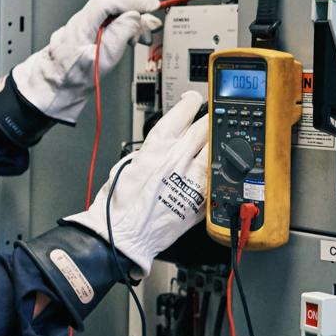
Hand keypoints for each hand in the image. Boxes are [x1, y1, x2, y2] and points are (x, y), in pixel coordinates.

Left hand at [10, 0, 162, 123]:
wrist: (50, 91)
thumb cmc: (69, 79)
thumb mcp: (101, 59)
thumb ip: (120, 34)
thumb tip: (135, 17)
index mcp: (82, 25)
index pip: (109, 1)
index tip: (150, 5)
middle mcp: (80, 23)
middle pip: (112, 6)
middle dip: (135, 12)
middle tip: (150, 26)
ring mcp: (82, 29)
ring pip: (112, 16)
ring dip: (131, 23)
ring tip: (143, 38)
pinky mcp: (86, 37)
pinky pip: (107, 25)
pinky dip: (122, 30)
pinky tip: (130, 40)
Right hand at [63, 91, 207, 273]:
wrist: (123, 234)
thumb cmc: (119, 205)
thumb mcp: (129, 166)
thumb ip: (150, 153)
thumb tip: (163, 149)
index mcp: (158, 146)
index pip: (184, 112)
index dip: (192, 102)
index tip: (194, 101)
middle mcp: (179, 158)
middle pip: (205, 127)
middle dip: (209, 120)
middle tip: (210, 120)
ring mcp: (193, 178)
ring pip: (216, 150)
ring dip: (216, 144)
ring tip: (215, 144)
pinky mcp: (201, 199)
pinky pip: (215, 177)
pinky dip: (216, 171)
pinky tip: (215, 171)